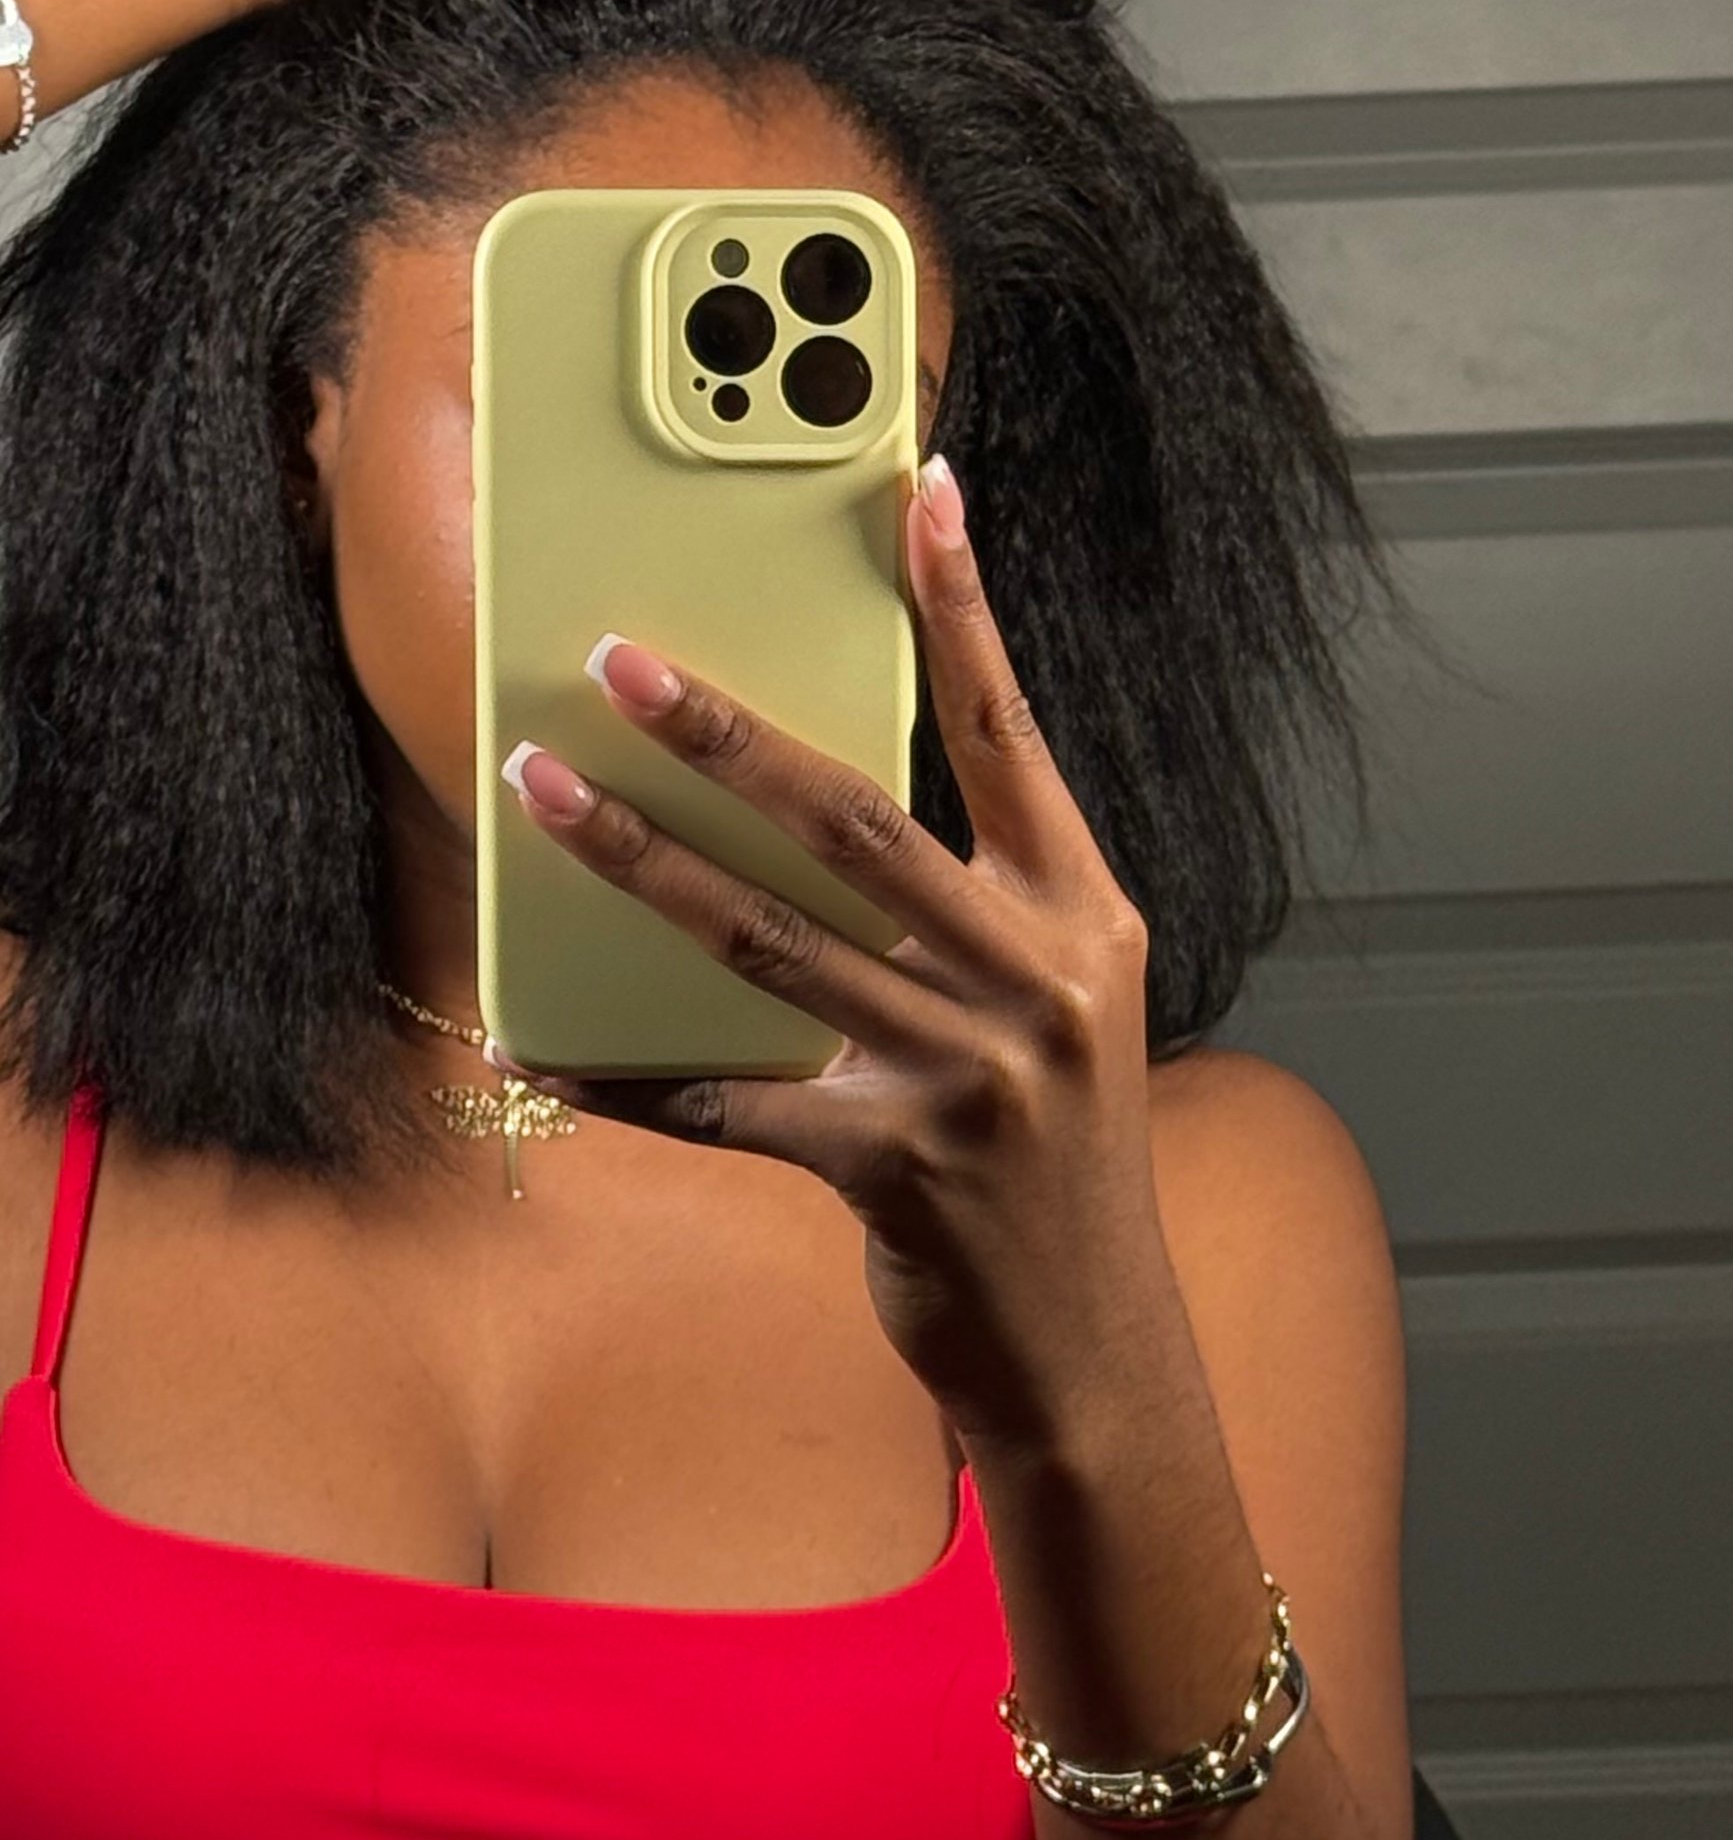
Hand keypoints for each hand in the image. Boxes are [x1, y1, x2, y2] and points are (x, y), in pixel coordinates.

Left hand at [490, 455, 1172, 1451]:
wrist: (1093, 1350)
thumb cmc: (1052, 1158)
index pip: (1012, 731)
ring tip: (541, 790)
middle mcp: (1035, 983)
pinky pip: (721, 1100)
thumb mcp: (1054, 1011)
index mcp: (1080, 917)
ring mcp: (965, 1078)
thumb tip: (812, 801)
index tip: (915, 489)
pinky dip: (618, 1070)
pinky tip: (532, 1039)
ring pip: (765, 940)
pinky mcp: (890, 1169)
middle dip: (725, 729)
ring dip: (637, 861)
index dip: (962, 607)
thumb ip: (968, 908)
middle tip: (618, 659)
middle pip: (856, 820)